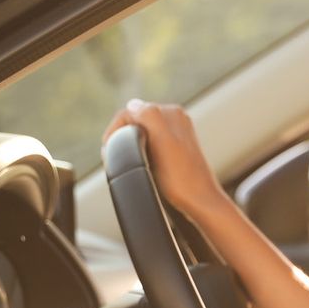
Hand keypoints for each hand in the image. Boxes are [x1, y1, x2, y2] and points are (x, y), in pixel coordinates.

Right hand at [104, 99, 226, 222]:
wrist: (200, 202)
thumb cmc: (181, 178)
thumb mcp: (162, 140)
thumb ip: (149, 115)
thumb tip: (133, 105)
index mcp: (172, 113)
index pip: (131, 111)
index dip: (115, 128)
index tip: (108, 148)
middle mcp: (175, 120)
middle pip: (136, 121)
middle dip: (121, 135)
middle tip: (112, 156)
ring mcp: (176, 135)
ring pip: (141, 133)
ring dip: (128, 144)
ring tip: (124, 161)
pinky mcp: (175, 151)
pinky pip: (149, 144)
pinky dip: (139, 152)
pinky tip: (140, 165)